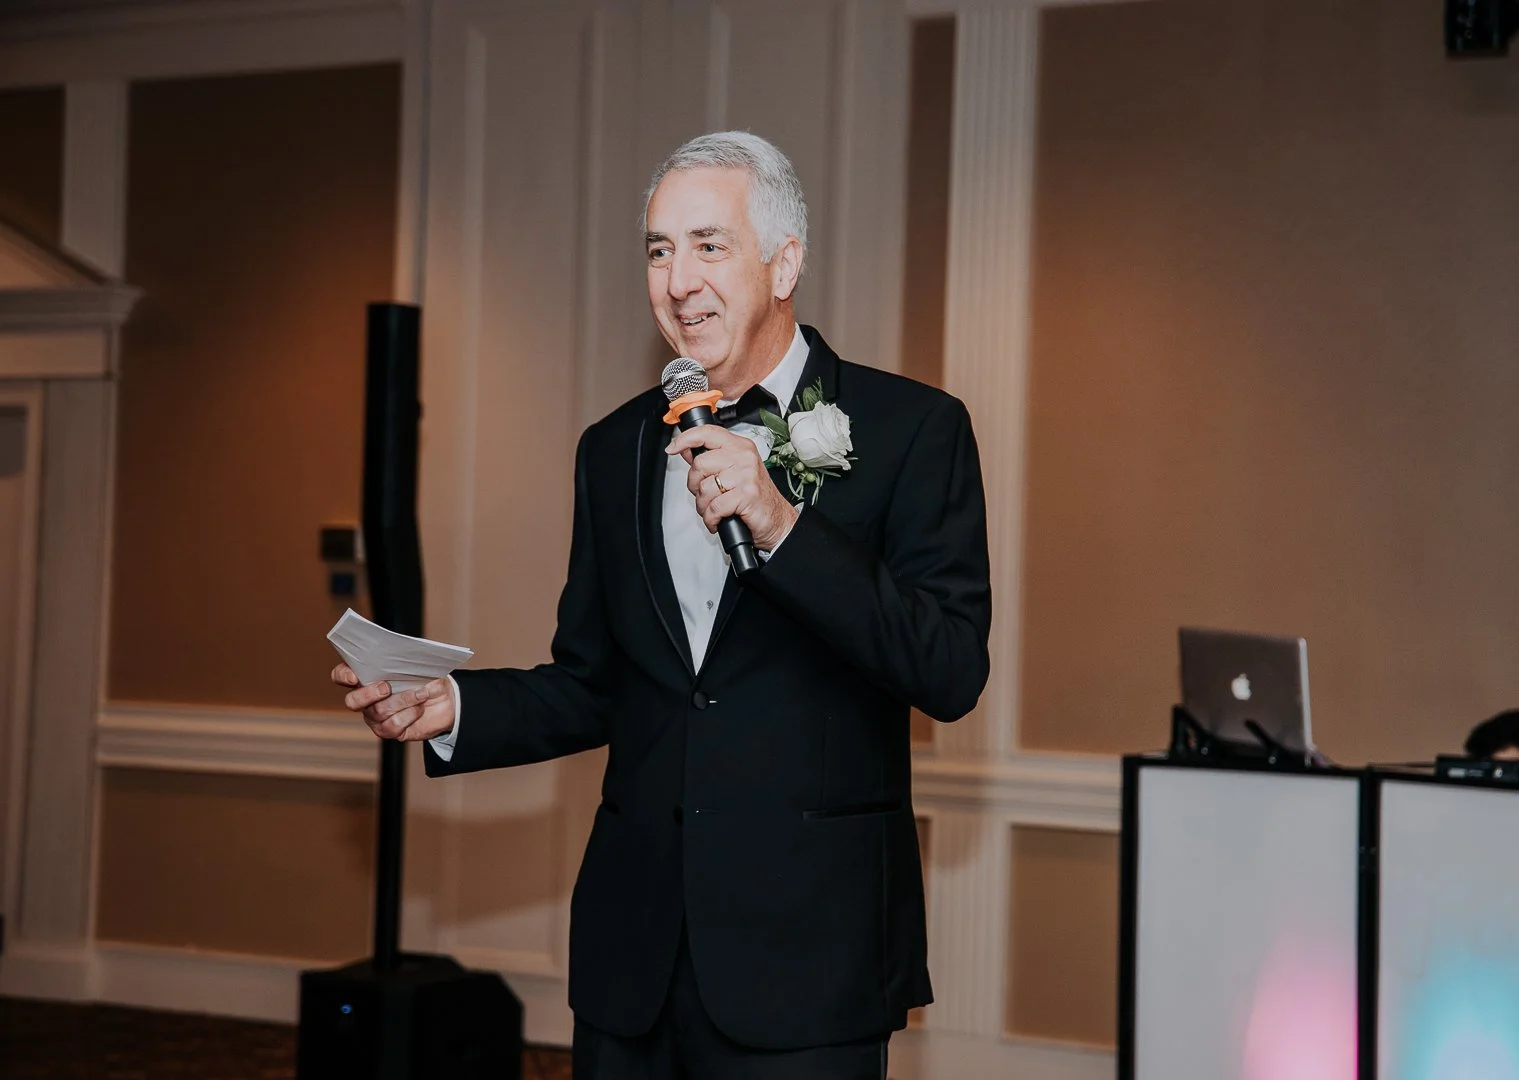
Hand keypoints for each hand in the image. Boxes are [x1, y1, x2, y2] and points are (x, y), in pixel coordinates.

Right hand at [332, 663, 456, 742]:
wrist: (445, 702)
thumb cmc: (427, 679)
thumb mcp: (422, 666)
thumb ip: (410, 662)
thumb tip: (408, 662)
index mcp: (367, 676)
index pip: (341, 675)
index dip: (343, 676)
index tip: (354, 676)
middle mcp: (366, 698)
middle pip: (353, 700)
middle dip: (368, 694)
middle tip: (386, 688)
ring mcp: (375, 716)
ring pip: (377, 712)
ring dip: (402, 701)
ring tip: (421, 694)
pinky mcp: (388, 730)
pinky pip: (391, 727)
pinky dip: (408, 715)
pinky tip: (419, 708)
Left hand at [667, 424, 798, 550]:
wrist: (777, 520)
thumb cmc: (756, 498)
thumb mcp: (735, 472)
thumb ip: (712, 460)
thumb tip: (687, 450)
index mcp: (740, 447)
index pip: (708, 433)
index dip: (686, 439)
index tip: (672, 448)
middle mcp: (744, 457)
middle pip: (700, 464)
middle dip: (695, 486)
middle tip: (705, 496)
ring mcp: (746, 475)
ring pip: (704, 488)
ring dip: (704, 506)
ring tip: (714, 510)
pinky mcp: (746, 495)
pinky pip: (714, 507)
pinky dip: (711, 519)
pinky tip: (717, 520)